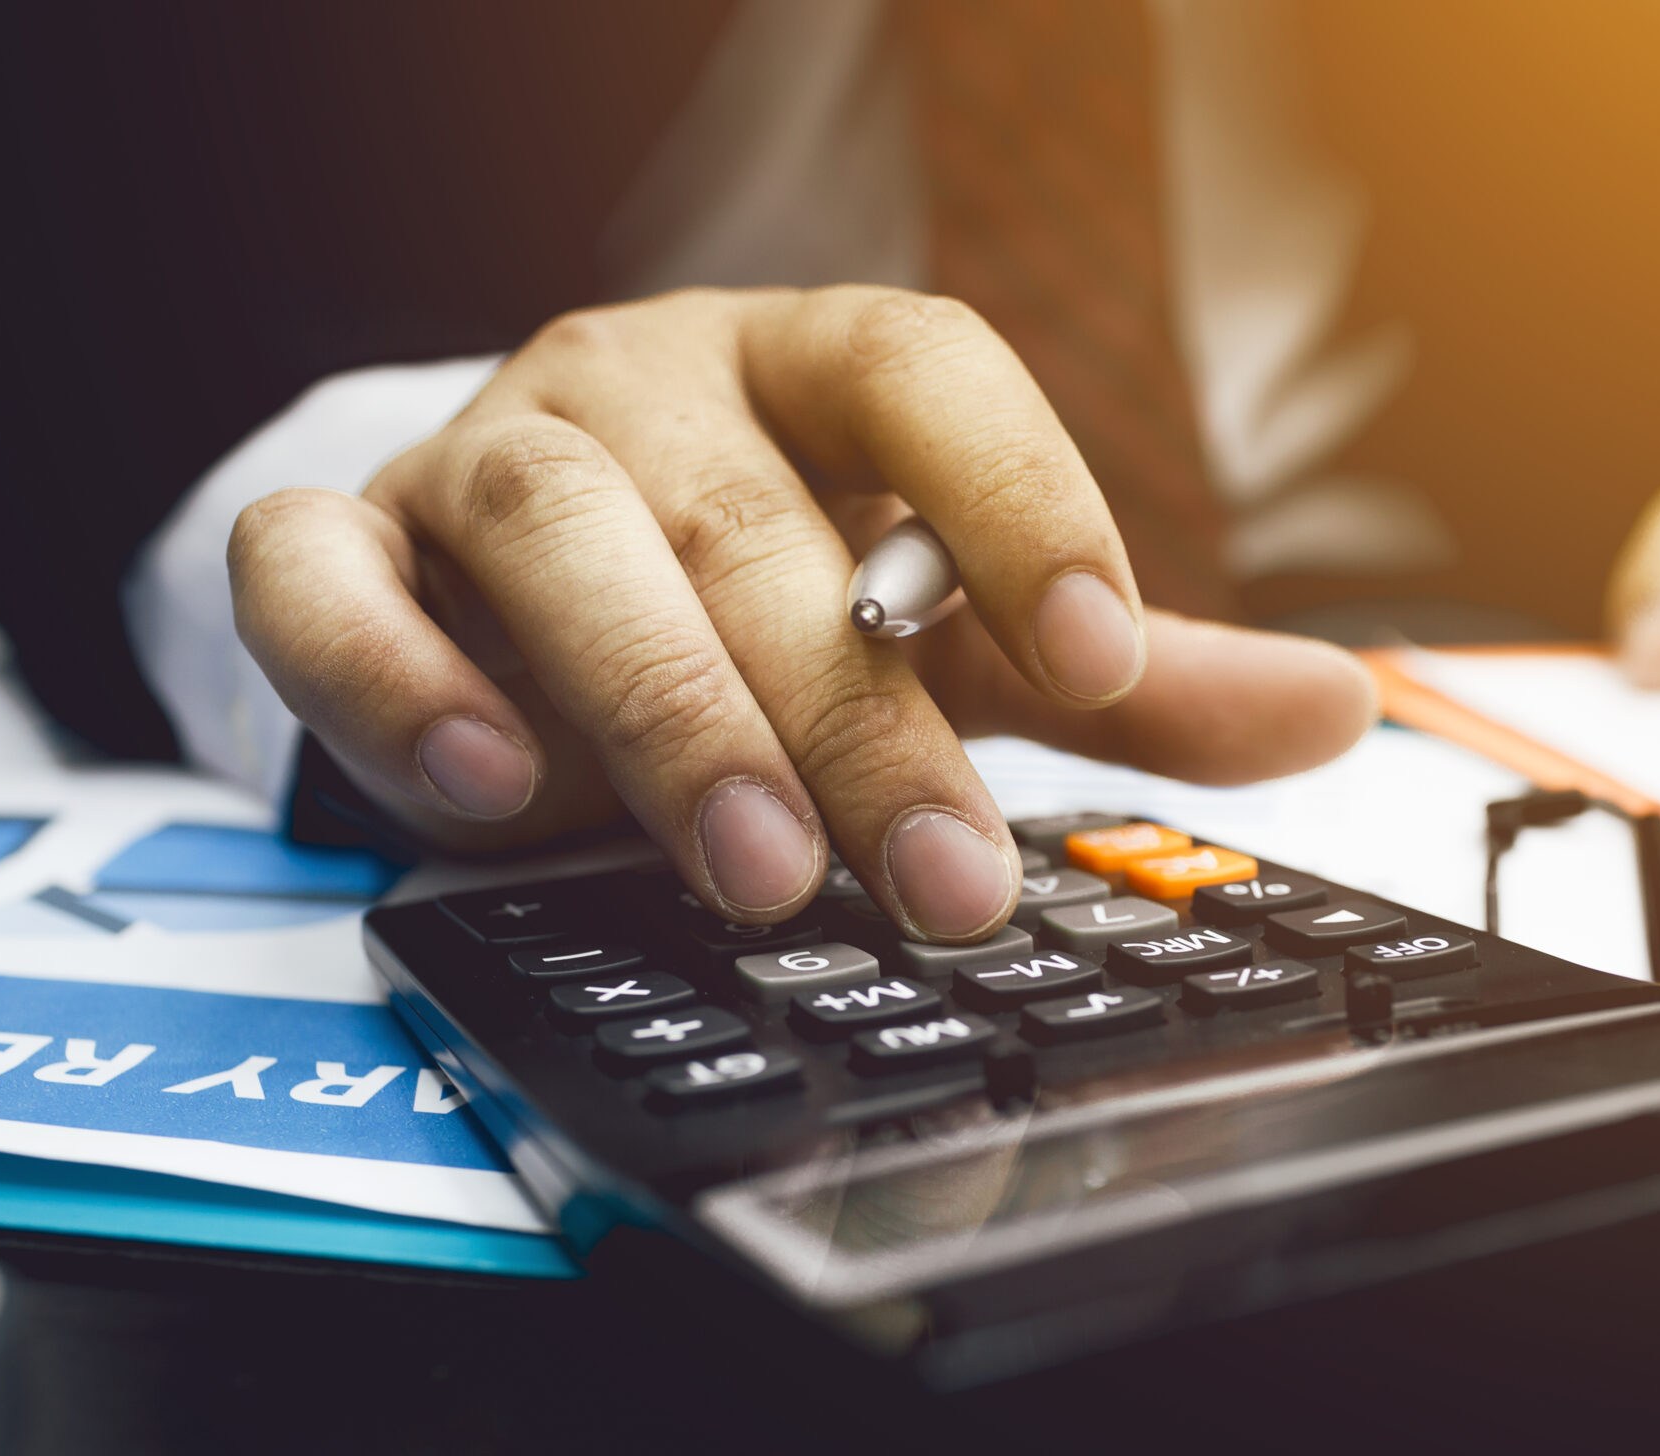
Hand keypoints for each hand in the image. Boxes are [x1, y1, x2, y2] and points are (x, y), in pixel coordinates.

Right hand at [228, 287, 1375, 940]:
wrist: (529, 594)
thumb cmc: (767, 598)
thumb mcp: (950, 631)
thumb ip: (1123, 677)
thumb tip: (1335, 711)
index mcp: (812, 376)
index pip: (922, 369)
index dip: (1016, 494)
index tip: (1098, 655)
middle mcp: (651, 388)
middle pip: (754, 514)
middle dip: (855, 713)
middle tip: (942, 882)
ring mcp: (486, 453)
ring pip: (556, 531)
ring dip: (659, 705)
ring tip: (757, 870)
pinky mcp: (346, 541)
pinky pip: (325, 580)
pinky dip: (394, 678)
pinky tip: (490, 791)